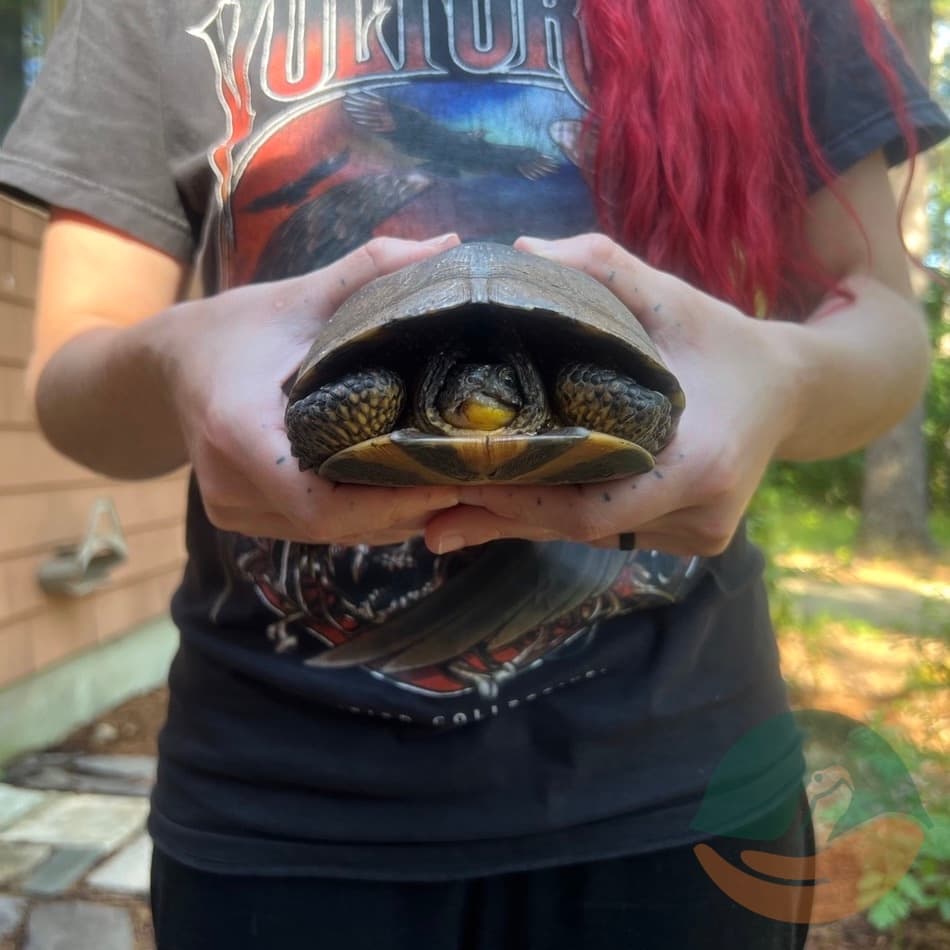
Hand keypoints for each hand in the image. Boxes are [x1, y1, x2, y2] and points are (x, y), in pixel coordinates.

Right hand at [157, 234, 462, 544]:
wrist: (172, 364)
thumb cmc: (237, 326)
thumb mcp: (300, 294)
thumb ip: (371, 269)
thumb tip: (450, 246)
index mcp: (239, 429)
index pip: (320, 502)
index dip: (389, 502)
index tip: (447, 478)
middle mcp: (231, 483)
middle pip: (334, 525)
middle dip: (405, 510)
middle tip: (466, 481)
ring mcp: (232, 509)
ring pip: (328, 535)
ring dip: (388, 518)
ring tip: (446, 487)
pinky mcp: (239, 518)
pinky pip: (313, 531)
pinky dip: (361, 517)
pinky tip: (400, 491)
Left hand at [424, 233, 801, 556]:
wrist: (791, 390)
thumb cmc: (725, 341)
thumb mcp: (671, 296)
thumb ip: (602, 268)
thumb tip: (521, 249)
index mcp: (699, 464)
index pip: (591, 504)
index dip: (523, 499)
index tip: (463, 481)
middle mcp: (699, 515)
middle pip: (581, 529)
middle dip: (506, 520)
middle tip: (433, 518)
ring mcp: (696, 535)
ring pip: (592, 536)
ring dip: (527, 522)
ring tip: (452, 518)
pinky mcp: (691, 540)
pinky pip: (611, 532)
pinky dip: (560, 516)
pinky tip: (508, 508)